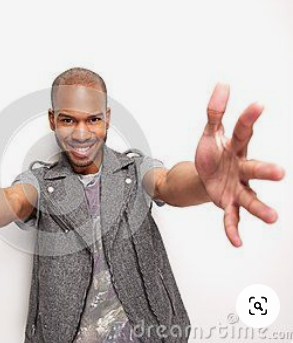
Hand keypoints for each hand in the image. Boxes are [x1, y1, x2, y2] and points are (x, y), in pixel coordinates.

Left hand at [195, 83, 284, 246]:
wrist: (205, 175)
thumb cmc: (212, 154)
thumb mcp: (210, 132)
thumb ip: (214, 112)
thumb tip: (222, 84)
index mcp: (236, 148)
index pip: (243, 132)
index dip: (249, 119)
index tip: (258, 104)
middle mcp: (241, 169)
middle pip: (253, 168)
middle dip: (265, 170)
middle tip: (281, 173)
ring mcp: (236, 188)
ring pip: (249, 197)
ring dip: (260, 207)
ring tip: (273, 217)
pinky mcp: (227, 203)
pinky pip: (231, 217)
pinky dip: (232, 229)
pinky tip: (236, 242)